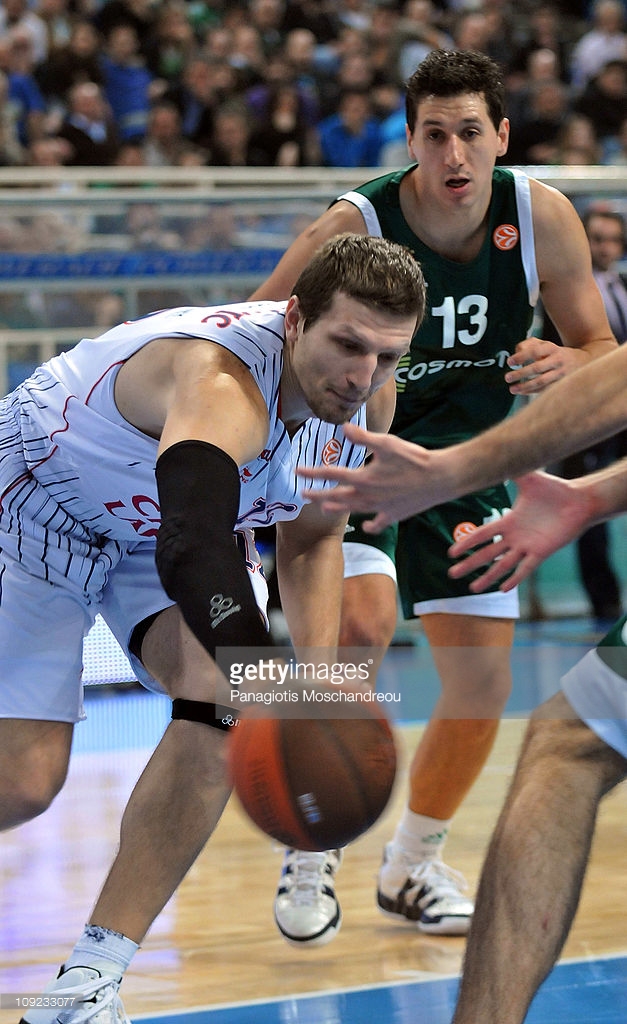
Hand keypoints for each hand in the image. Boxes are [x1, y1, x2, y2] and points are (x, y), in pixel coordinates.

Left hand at [297, 422, 449, 531]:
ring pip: (354, 510)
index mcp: (364, 478)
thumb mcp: (388, 443)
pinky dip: (370, 525)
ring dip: (338, 509)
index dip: (313, 472)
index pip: (332, 474)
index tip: (298, 471)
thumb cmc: (415, 459)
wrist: (440, 478)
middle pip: (338, 496)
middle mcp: (369, 496)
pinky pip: (378, 522)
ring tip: (324, 509)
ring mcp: (381, 507)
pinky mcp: (395, 514)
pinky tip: (366, 526)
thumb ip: (364, 438)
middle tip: (303, 495)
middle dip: (319, 495)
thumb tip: (343, 428)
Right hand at [447, 471, 595, 591]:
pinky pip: (526, 568)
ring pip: (503, 565)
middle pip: (487, 554)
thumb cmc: (554, 490)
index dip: (466, 543)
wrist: (578, 501)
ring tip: (473, 589)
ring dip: (488, 577)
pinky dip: (514, 578)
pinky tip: (503, 588)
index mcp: (509, 521)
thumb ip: (512, 470)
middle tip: (452, 575)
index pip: (482, 535)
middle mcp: (515, 537)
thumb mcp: (529, 478)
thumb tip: (495, 456)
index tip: (451, 553)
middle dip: (469, 565)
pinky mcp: (542, 552)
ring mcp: (527, 546)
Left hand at [504, 338, 585, 395]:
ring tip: (512, 389)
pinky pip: (545, 390)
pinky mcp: (562, 384)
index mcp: (552, 348)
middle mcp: (557, 360)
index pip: (535, 351)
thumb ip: (528, 345)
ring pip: (541, 381)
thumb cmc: (555, 352)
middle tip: (507, 377)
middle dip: (521, 373)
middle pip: (537, 368)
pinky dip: (532, 392)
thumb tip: (516, 352)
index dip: (521, 356)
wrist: (584, 360)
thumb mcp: (544, 344)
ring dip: (525, 386)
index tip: (509, 361)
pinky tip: (521, 392)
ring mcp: (561, 374)